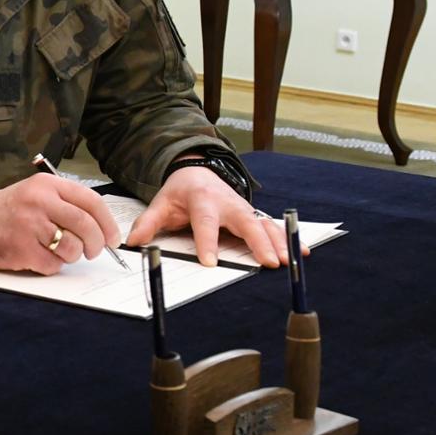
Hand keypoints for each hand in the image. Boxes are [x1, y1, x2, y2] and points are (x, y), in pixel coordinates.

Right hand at [0, 173, 120, 274]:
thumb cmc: (8, 211)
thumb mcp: (36, 193)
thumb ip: (67, 204)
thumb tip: (102, 228)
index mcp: (47, 185)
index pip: (92, 201)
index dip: (108, 223)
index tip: (113, 238)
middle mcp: (39, 201)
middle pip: (86, 225)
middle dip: (96, 243)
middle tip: (93, 251)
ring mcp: (29, 225)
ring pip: (72, 247)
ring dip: (72, 256)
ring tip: (59, 252)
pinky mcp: (21, 249)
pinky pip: (53, 264)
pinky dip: (52, 265)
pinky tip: (39, 256)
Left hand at [126, 163, 301, 267]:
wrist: (198, 172)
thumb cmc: (181, 192)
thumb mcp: (161, 203)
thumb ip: (148, 223)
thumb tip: (133, 242)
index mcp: (202, 200)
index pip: (205, 222)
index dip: (207, 241)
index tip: (210, 261)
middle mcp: (227, 203)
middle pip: (245, 222)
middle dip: (259, 242)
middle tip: (270, 262)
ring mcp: (244, 208)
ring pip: (264, 225)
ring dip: (279, 242)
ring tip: (291, 261)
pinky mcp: (253, 215)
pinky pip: (272, 227)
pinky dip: (287, 238)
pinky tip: (302, 251)